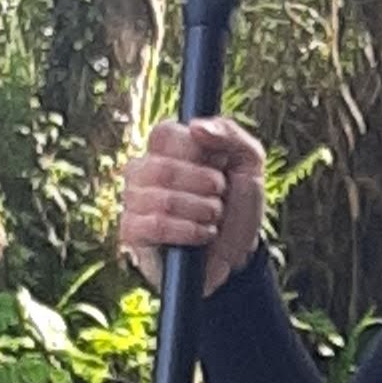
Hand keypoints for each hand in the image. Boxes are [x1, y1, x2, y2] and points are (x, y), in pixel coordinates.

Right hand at [118, 114, 266, 295]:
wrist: (238, 256)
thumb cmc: (238, 206)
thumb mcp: (249, 163)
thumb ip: (230, 134)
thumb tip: (195, 127)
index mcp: (166, 149)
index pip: (164, 133)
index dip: (196, 151)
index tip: (219, 164)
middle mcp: (143, 171)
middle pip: (163, 168)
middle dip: (205, 185)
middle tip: (221, 196)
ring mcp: (134, 201)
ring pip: (162, 199)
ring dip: (201, 210)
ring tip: (214, 218)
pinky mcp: (132, 233)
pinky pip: (156, 225)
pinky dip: (188, 231)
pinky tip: (202, 235)